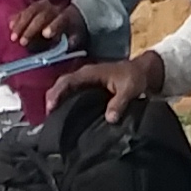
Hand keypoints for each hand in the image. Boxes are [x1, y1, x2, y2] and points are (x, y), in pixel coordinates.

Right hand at [5, 0, 76, 49]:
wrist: (69, 16)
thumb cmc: (70, 31)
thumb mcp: (75, 38)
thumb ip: (70, 42)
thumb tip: (64, 47)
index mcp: (65, 17)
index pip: (60, 20)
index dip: (53, 26)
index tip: (45, 34)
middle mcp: (53, 8)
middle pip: (41, 16)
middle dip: (30, 29)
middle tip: (22, 42)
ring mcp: (41, 5)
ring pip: (30, 12)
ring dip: (20, 24)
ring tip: (13, 37)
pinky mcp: (32, 6)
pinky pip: (22, 11)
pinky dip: (16, 18)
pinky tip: (10, 26)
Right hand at [44, 51, 166, 119]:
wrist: (143, 71)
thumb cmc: (134, 77)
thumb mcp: (129, 89)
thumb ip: (119, 103)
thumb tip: (109, 119)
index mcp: (90, 73)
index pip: (67, 81)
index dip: (56, 93)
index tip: (50, 108)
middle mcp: (84, 74)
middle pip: (61, 84)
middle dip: (52, 98)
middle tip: (47, 117)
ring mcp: (86, 80)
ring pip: (65, 88)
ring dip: (58, 100)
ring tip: (53, 118)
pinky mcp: (89, 86)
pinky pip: (72, 92)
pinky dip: (66, 101)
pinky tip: (65, 114)